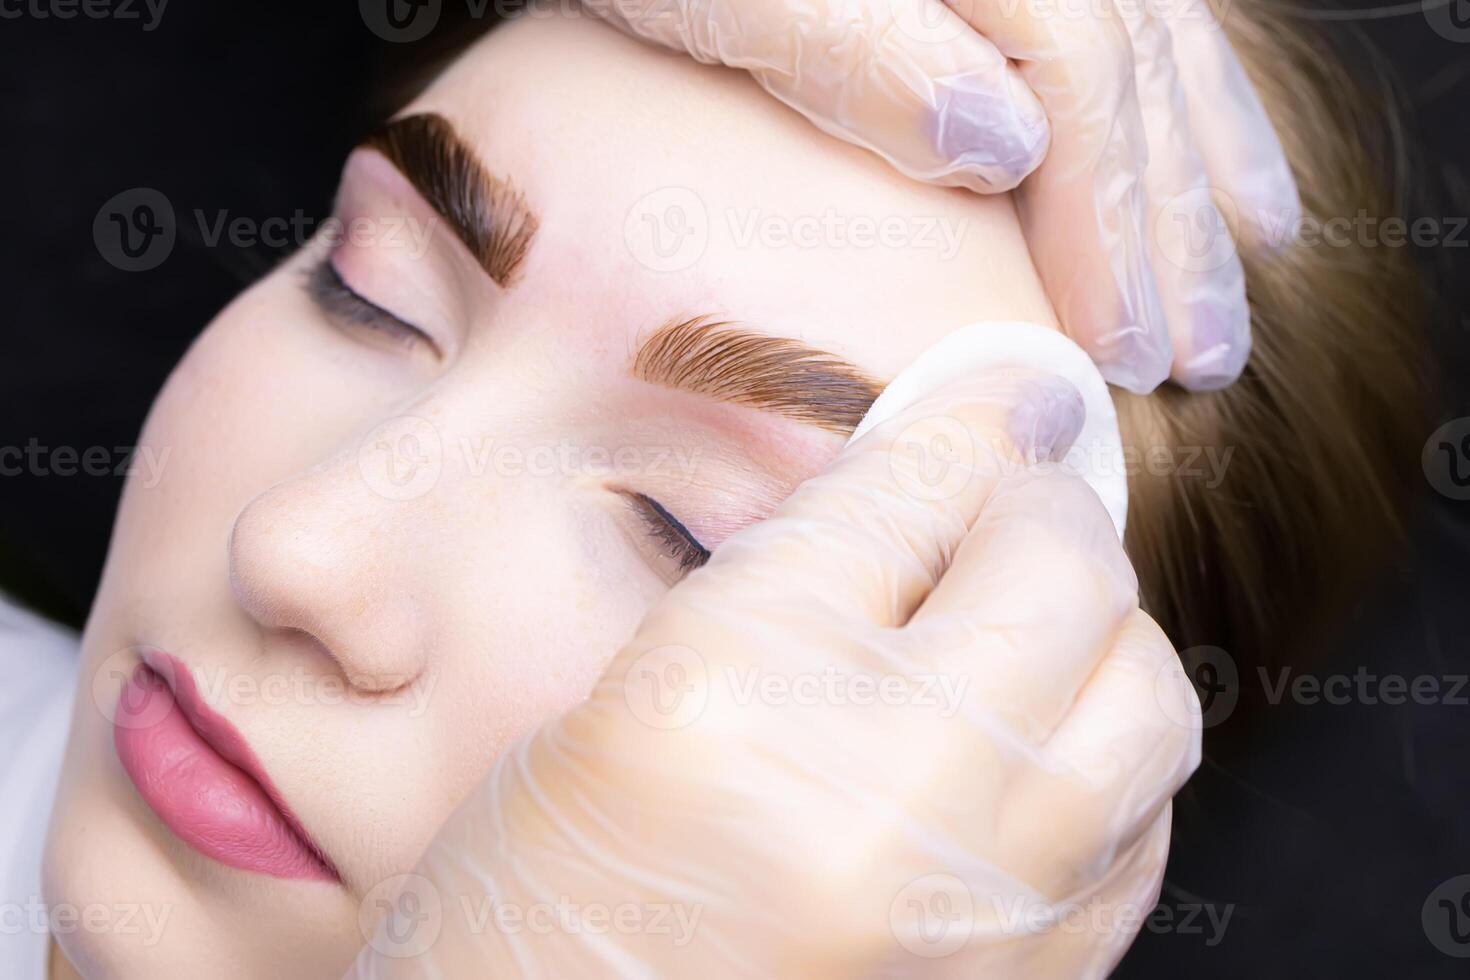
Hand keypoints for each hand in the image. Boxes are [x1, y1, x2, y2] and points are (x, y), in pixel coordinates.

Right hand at [350, 369, 1201, 976]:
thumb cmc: (537, 909)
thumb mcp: (617, 703)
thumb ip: (787, 582)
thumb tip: (929, 480)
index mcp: (736, 688)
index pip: (905, 490)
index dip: (965, 415)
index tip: (1000, 392)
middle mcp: (882, 789)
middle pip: (1058, 569)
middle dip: (1037, 506)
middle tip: (996, 505)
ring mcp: (978, 906)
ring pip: (1147, 695)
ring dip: (1095, 631)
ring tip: (1021, 632)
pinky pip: (1142, 828)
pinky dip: (1107, 759)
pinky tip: (1032, 754)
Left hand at [583, 0, 1298, 391]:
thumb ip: (856, 55)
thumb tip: (1007, 148)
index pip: (1081, 74)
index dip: (1106, 220)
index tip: (1121, 348)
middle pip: (1133, 70)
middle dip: (1168, 224)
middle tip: (1196, 359)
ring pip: (1160, 44)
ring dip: (1200, 169)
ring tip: (1239, 280)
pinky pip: (1140, 18)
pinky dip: (1189, 96)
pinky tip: (1228, 162)